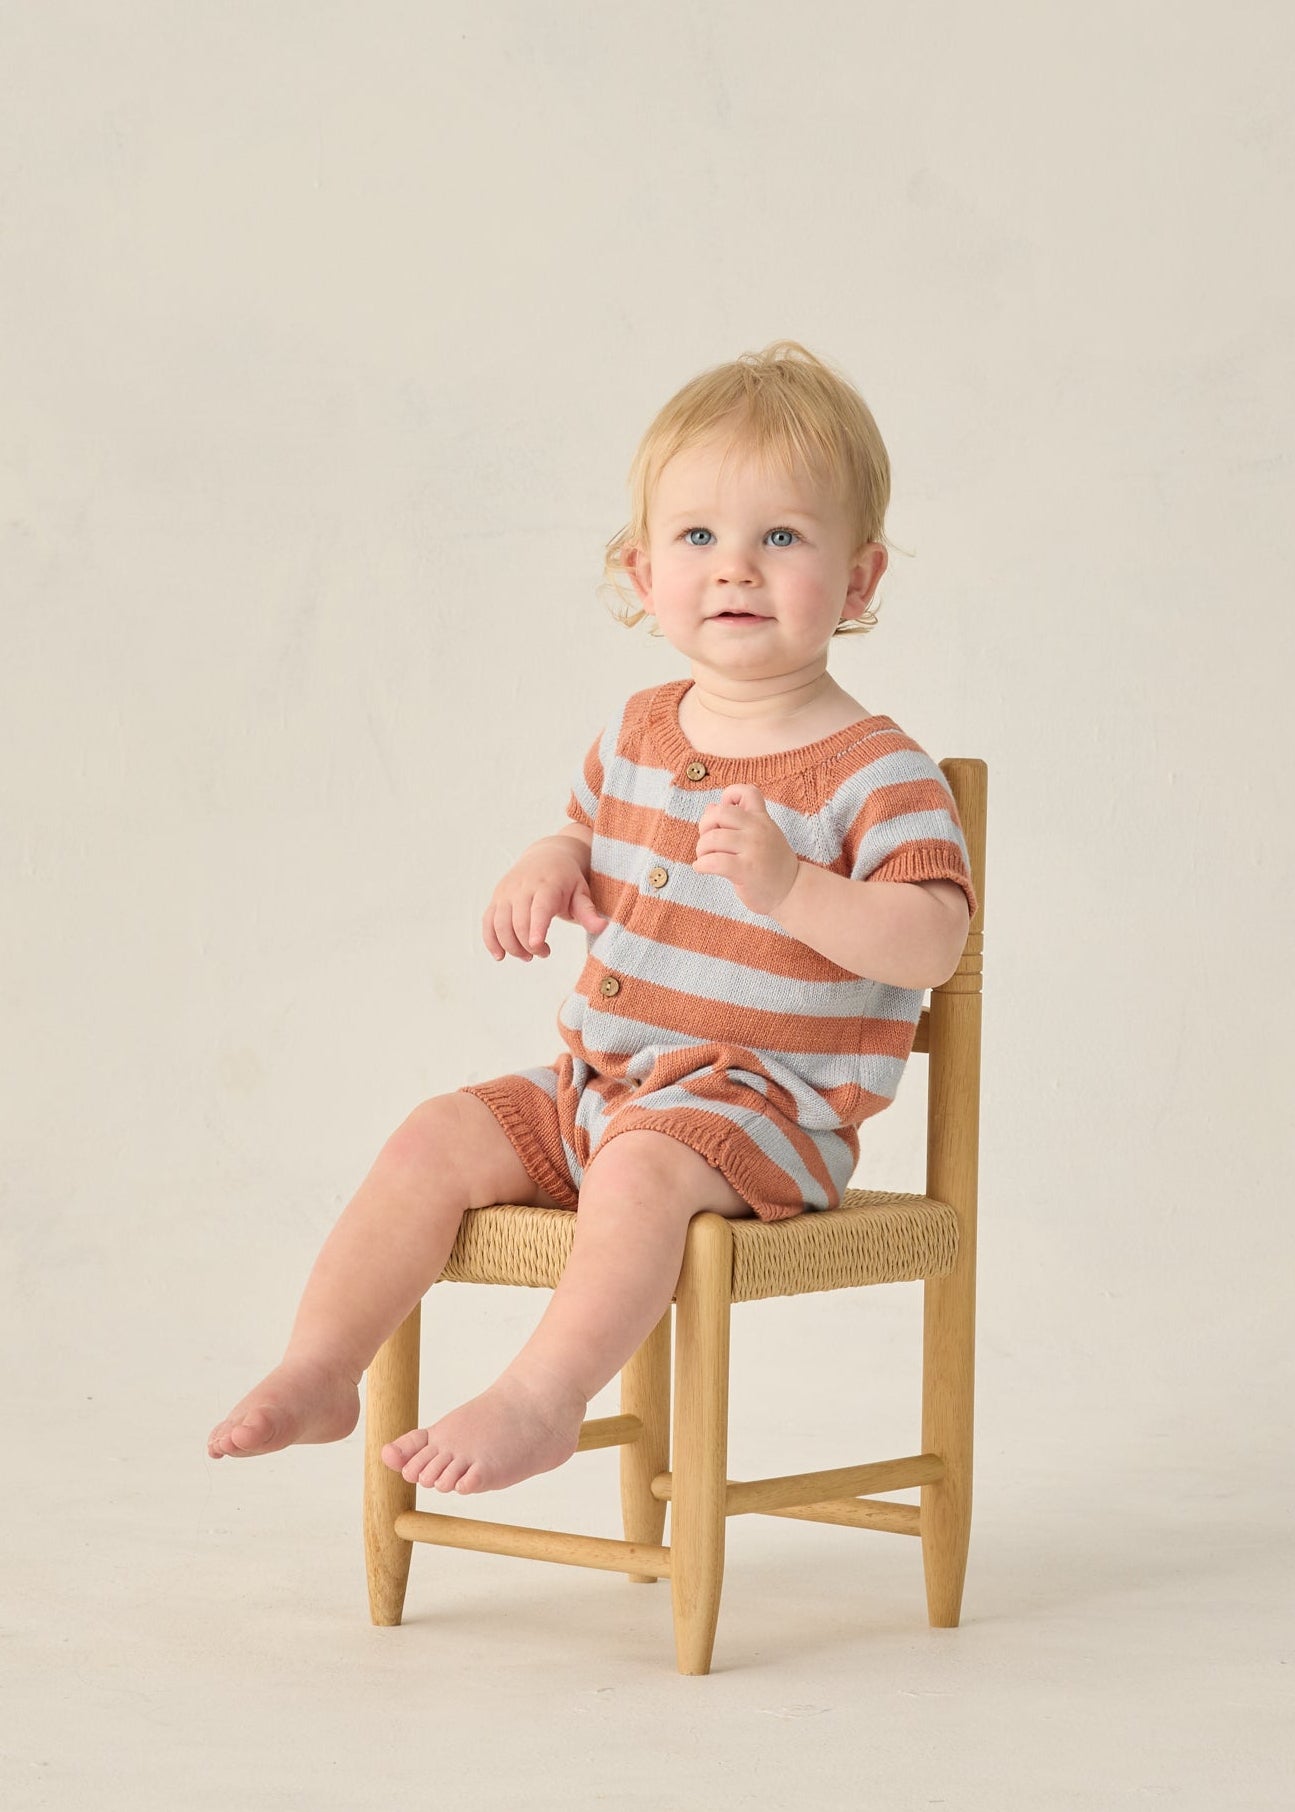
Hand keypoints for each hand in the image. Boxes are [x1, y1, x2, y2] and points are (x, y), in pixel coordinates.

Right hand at [483, 845, 609, 961]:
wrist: (546, 856)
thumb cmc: (567, 879)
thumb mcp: (581, 892)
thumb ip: (588, 912)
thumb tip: (603, 927)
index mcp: (547, 885)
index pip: (539, 909)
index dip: (537, 929)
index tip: (538, 947)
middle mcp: (522, 887)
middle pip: (518, 922)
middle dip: (528, 945)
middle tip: (544, 953)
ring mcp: (506, 892)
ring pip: (500, 924)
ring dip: (511, 946)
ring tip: (527, 956)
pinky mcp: (496, 898)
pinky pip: (488, 922)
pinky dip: (490, 940)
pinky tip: (500, 955)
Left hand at [692, 784, 800, 917]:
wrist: (792, 890)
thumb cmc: (771, 864)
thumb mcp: (761, 835)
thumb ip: (738, 820)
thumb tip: (710, 808)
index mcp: (762, 818)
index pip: (747, 791)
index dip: (729, 796)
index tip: (724, 816)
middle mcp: (758, 829)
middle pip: (720, 812)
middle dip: (705, 825)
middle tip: (708, 841)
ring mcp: (753, 849)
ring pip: (713, 838)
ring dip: (701, 849)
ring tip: (705, 858)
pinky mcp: (746, 870)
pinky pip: (714, 862)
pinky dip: (701, 865)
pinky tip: (702, 869)